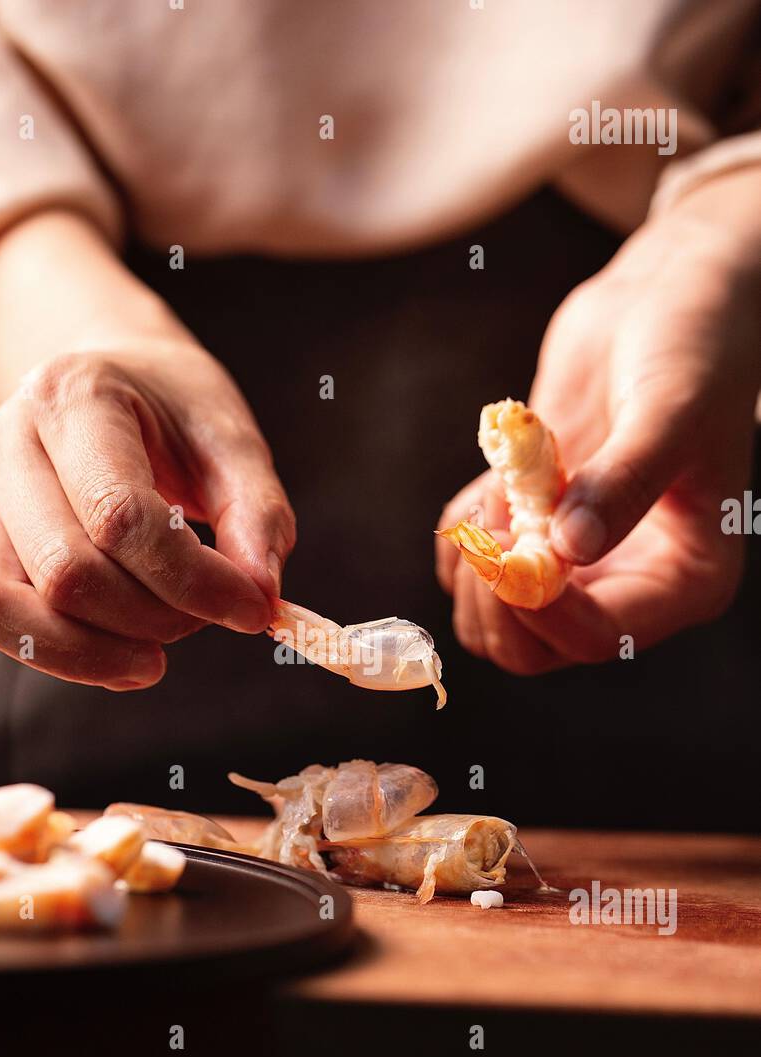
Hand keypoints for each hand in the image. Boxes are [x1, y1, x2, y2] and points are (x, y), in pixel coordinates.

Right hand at [0, 336, 293, 693]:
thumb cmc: (174, 407)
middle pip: (62, 572)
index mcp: (75, 399)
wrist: (113, 373)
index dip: (196, 581)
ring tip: (148, 662)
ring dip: (80, 655)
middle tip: (201, 622)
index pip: (122, 517)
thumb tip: (260, 595)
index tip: (253, 608)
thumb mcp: (231, 437)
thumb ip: (256, 514)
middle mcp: (6, 443)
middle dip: (150, 620)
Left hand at [437, 174, 760, 672]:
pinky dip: (464, 535)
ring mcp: (577, 564)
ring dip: (474, 568)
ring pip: (493, 622)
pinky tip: (493, 484)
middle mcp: (629, 586)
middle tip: (495, 524)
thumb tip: (568, 551)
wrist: (668, 301)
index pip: (598, 639)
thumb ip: (623, 482)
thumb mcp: (670, 410)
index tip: (508, 549)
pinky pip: (471, 570)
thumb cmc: (696, 347)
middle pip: (532, 651)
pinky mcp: (535, 532)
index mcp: (684, 583)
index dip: (540, 610)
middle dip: (495, 600)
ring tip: (502, 493)